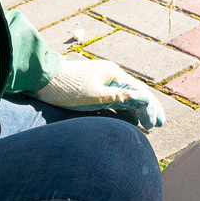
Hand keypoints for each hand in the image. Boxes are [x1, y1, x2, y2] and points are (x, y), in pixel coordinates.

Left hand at [35, 56, 167, 129]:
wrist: (40, 79)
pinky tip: (125, 120)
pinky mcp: (91, 89)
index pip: (140, 92)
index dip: (151, 109)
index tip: (156, 126)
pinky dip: (123, 111)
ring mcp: (101, 81)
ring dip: (136, 111)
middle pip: (136, 93)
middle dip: (148, 109)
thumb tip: (146, 100)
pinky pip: (114, 100)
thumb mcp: (96, 97)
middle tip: (159, 125)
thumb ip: (122, 99)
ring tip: (145, 126)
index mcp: (114, 74)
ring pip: (125, 97)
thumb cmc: (68, 89)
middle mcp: (110, 75)